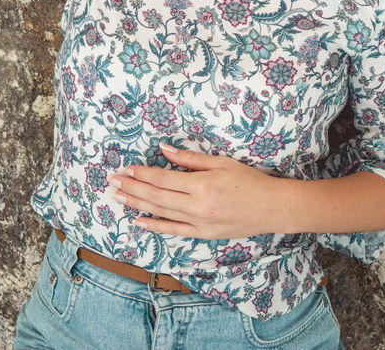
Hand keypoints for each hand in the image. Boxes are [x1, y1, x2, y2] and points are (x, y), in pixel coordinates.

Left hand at [107, 142, 289, 239]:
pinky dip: (154, 226)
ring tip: (118, 197)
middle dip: (132, 188)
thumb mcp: (221, 162)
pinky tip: (138, 221)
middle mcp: (197, 206)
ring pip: (160, 213)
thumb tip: (164, 149)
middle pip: (156, 196)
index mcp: (201, 185)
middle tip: (112, 181)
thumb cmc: (249, 180)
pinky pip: (173, 230)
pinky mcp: (203, 234)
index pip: (163, 179)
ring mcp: (199, 223)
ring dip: (137, 204)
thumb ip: (190, 158)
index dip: (142, 174)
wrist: (272, 207)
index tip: (125, 169)